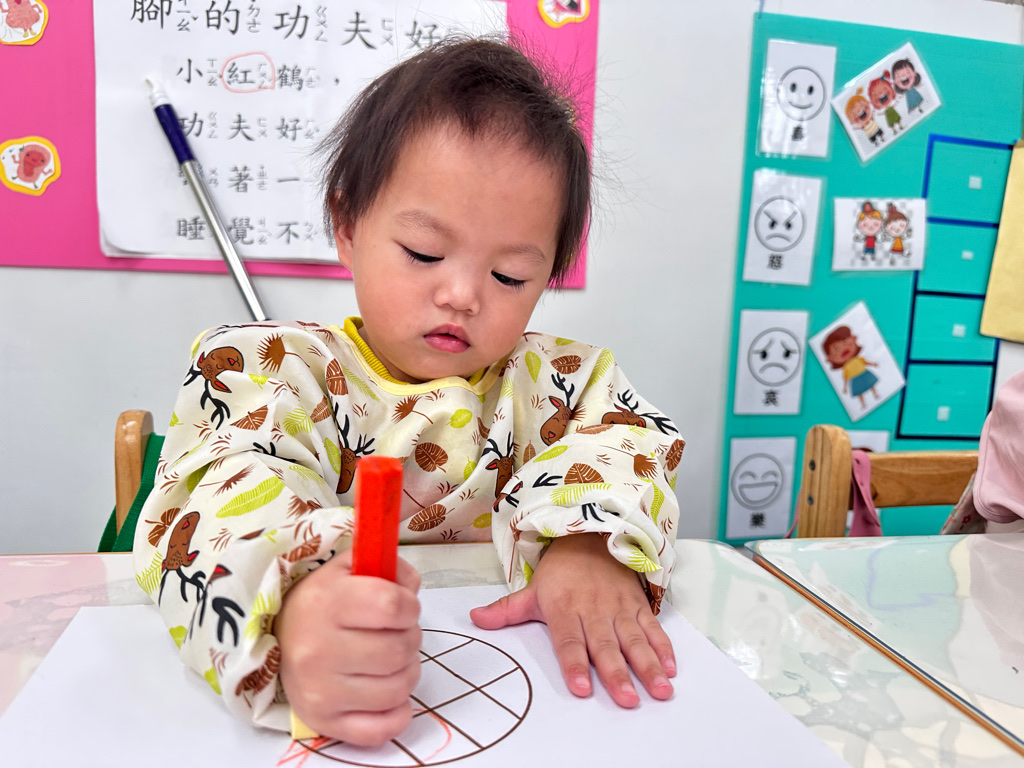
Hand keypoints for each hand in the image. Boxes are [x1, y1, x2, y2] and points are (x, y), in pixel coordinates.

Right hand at [276, 549, 421, 745]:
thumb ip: (388, 567)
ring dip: (406, 672)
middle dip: (410, 638)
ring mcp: (319, 691)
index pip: (392, 606)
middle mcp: (316, 650)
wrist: (280, 636)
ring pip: (397, 689)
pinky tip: (386, 693)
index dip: (409, 606)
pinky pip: (381, 729)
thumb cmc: (325, 600)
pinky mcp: (323, 722)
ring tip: (391, 660)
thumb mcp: (350, 567)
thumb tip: (410, 589)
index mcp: (324, 602)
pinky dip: (396, 713)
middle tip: (396, 634)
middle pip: (399, 650)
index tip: (403, 608)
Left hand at [469, 533, 674, 707]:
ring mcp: (618, 609)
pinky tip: (671, 668)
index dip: (575, 665)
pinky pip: (652, 627)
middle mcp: (593, 611)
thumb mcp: (532, 590)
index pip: (569, 642)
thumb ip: (506, 611)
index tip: (581, 688)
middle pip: (606, 647)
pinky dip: (663, 647)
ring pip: (634, 641)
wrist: (590, 535)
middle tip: (627, 700)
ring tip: (659, 691)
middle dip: (618, 674)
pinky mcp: (637, 605)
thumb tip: (474, 620)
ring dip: (648, 666)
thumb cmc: (560, 571)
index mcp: (564, 609)